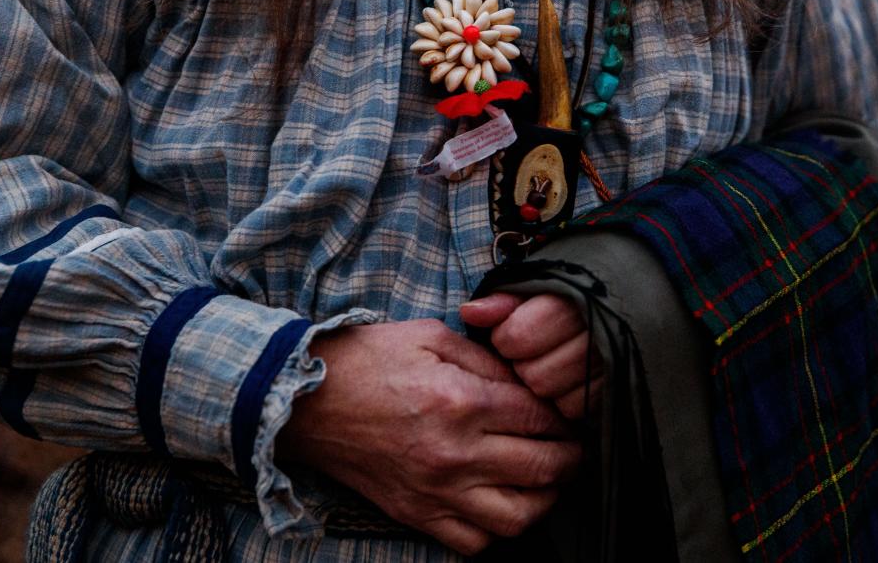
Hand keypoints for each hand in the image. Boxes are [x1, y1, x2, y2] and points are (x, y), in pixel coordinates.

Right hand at [277, 319, 581, 554]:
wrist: (306, 401)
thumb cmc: (366, 361)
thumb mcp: (431, 336)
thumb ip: (485, 359)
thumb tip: (526, 382)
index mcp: (460, 401)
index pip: (540, 418)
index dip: (563, 416)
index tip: (566, 413)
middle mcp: (454, 452)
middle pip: (543, 469)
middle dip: (569, 457)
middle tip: (571, 446)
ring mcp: (436, 490)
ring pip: (519, 517)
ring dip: (544, 499)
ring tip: (544, 479)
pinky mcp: (416, 513)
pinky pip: (474, 542)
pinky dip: (497, 529)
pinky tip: (499, 502)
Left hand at [460, 293, 603, 420]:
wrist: (623, 306)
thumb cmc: (569, 301)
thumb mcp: (537, 291)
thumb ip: (505, 301)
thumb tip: (469, 313)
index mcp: (570, 299)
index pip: (517, 337)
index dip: (506, 339)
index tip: (512, 334)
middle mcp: (595, 330)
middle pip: (534, 373)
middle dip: (525, 366)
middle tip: (532, 354)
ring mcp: (611, 362)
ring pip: (552, 394)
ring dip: (544, 385)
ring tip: (551, 367)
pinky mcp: (617, 388)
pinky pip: (576, 409)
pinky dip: (566, 400)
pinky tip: (569, 383)